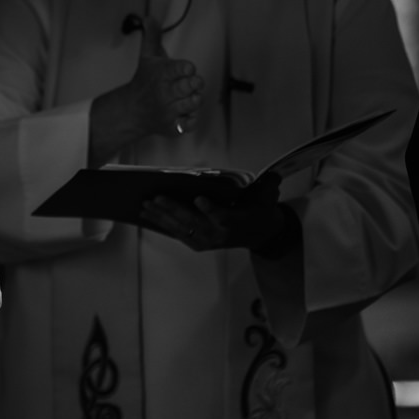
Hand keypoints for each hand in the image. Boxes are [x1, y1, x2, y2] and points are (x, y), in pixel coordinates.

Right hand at [88, 15, 203, 165]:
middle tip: (194, 81)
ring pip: (192, 104)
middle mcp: (164, 93)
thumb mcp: (147, 57)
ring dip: (195, 99)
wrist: (132, 111)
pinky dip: (192, 117)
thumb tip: (150, 17)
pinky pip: (190, 123)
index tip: (188, 67)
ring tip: (190, 95)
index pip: (178, 69)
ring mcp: (169, 111)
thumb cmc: (144, 82)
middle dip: (194, 83)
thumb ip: (153, 37)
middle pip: (187, 87)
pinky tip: (187, 111)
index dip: (186, 68)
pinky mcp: (173, 126)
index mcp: (161, 75)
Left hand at [141, 186, 299, 258]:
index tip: (199, 199)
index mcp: (237, 222)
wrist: (261, 235)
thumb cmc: (260, 210)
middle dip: (173, 210)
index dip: (211, 210)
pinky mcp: (199, 244)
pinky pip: (178, 233)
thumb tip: (273, 174)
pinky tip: (149, 214)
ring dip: (161, 217)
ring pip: (181, 229)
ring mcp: (208, 241)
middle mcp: (220, 235)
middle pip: (194, 223)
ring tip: (145, 205)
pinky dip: (162, 224)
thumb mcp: (268, 197)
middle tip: (155, 198)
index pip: (222, 217)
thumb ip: (269, 186)